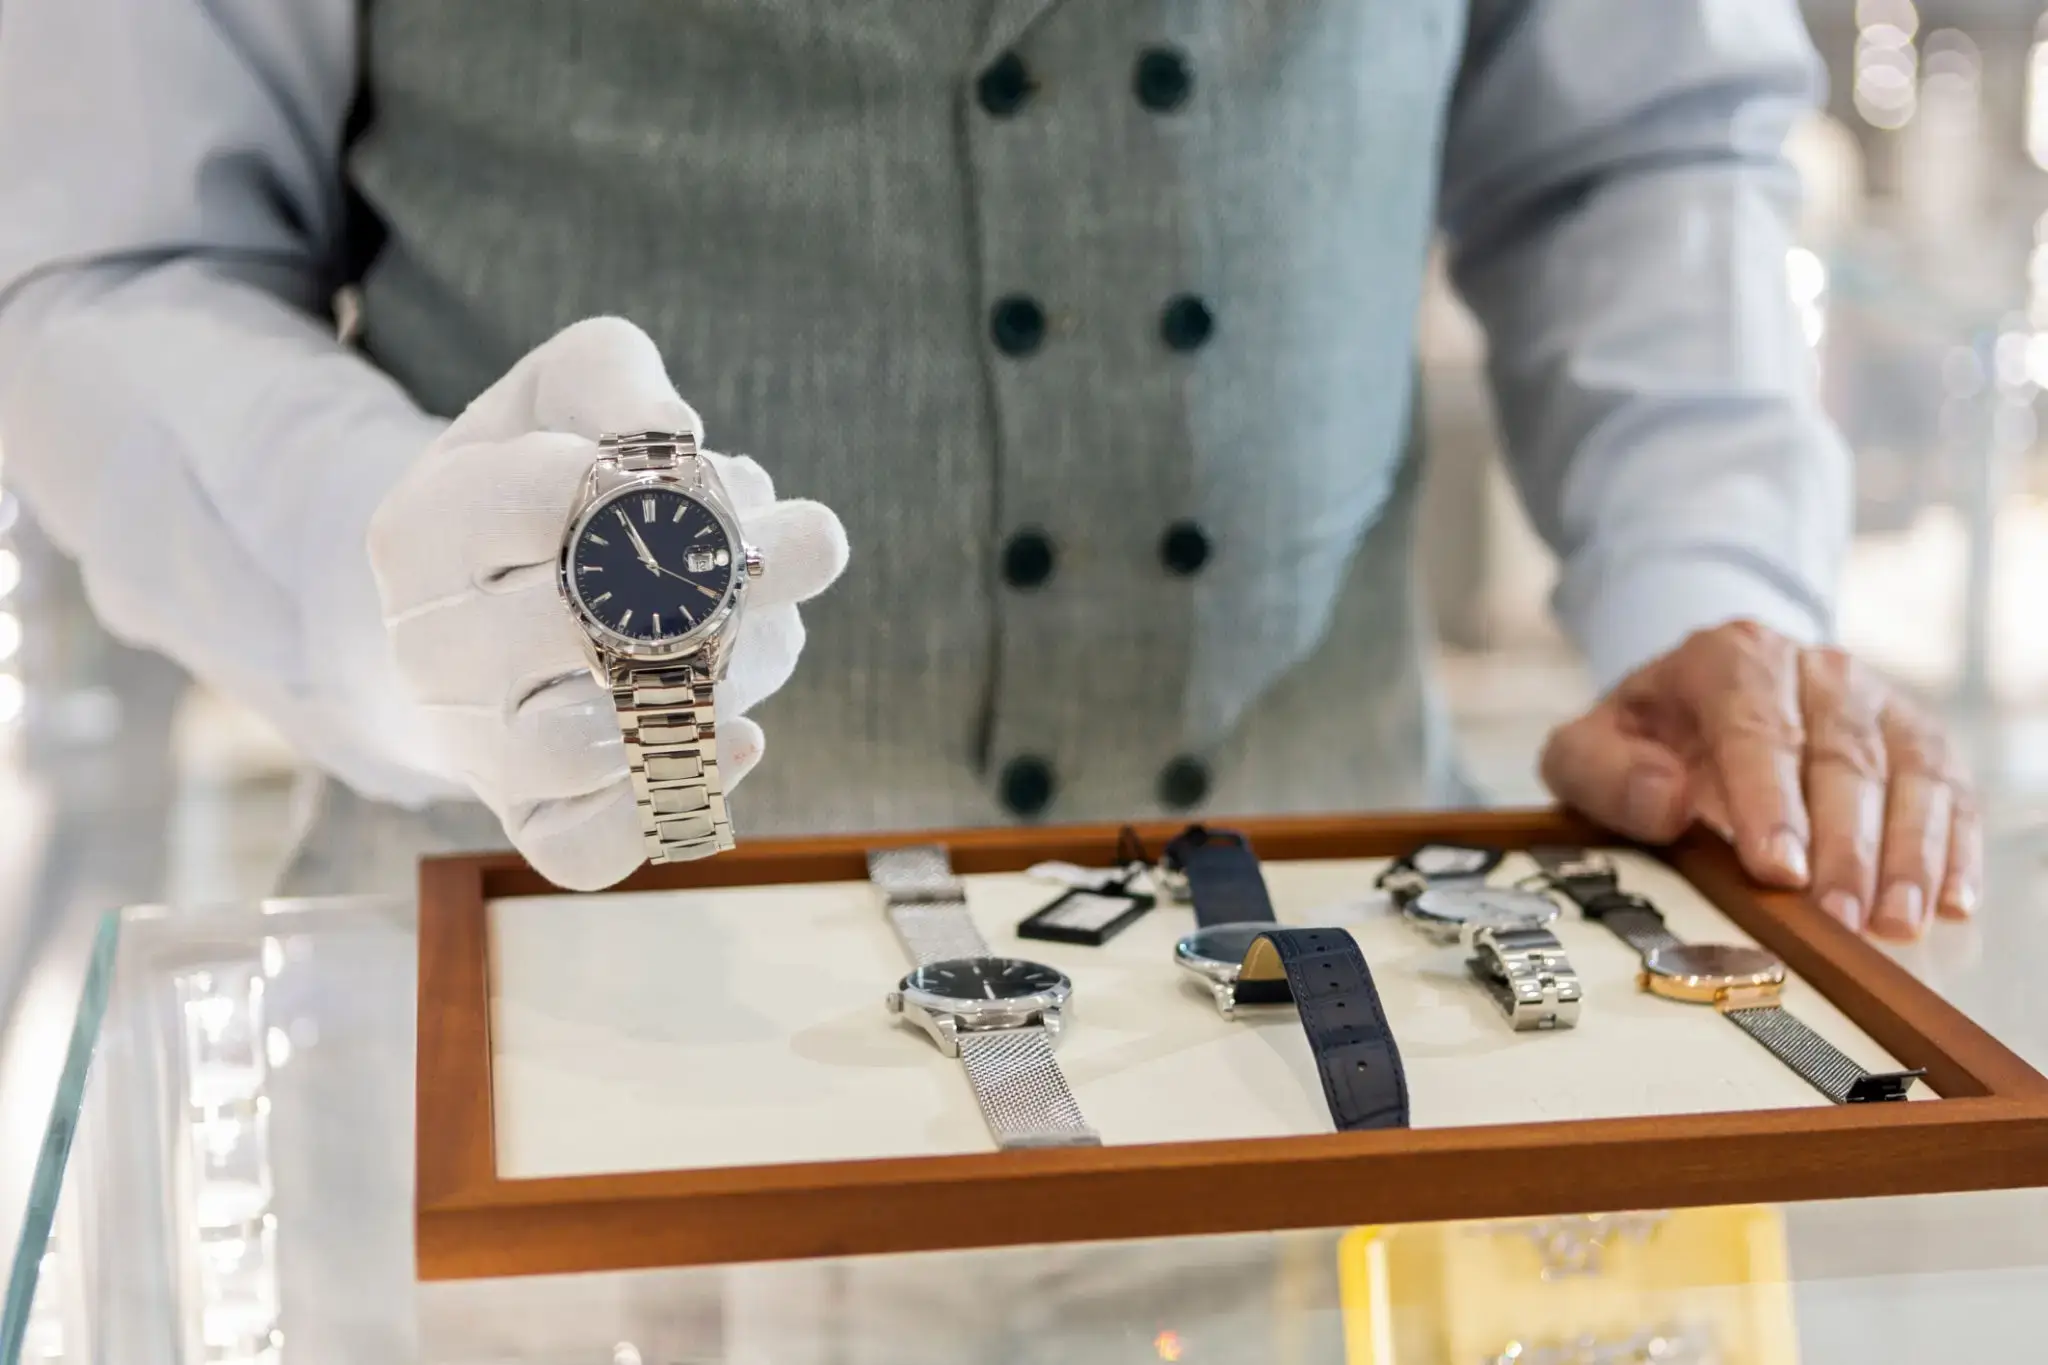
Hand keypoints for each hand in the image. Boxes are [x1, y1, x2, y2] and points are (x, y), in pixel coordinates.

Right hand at [367, 317, 848, 889]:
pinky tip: (741, 740)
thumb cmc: (541, 482)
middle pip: (576, 621)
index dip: (653, 482)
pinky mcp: (534, 818)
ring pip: (587, 737)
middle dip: (701, 586)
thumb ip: (623, 383)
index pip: (546, 497)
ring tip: (738, 642)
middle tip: (756, 563)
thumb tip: (685, 441)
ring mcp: (478, 743)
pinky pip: (587, 847)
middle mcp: (430, 647)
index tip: (695, 476)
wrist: (476, 603)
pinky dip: (666, 805)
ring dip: (699, 686)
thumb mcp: (563, 394)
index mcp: (422, 529)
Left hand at [1539, 620, 1978, 941]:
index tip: (1778, 869)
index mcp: (1731, 660)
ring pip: (1908, 772)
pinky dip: (1953, 846)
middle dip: (1843, 846)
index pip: (1756, 728)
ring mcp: (1874, 702)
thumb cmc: (1647, 738)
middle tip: (1840, 919)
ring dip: (1907, 854)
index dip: (1770, 802)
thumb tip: (1665, 801)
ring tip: (1896, 924)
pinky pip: (1949, 788)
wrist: (1699, 700)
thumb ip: (1601, 773)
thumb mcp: (1589, 749)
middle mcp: (1815, 670)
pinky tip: (1950, 901)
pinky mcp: (1916, 739)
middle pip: (1840, 757)